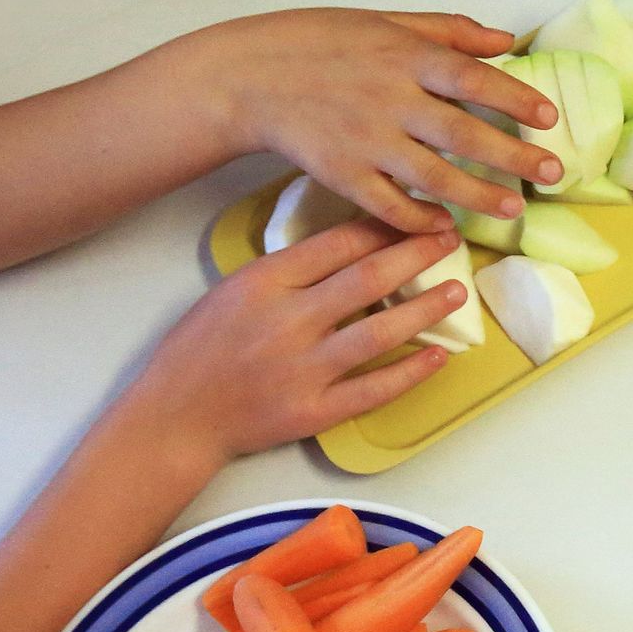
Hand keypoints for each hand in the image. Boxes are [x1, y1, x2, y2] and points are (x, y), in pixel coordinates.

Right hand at [105, 219, 466, 469]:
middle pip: (367, 279)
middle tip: (450, 240)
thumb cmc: (202, 349)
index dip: (385, 227)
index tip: (416, 215)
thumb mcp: (234, 290)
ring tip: (456, 292)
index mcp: (264, 282)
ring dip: (425, 309)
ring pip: (379, 332)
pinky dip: (411, 371)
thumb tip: (351, 246)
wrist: (176, 416)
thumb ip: (288, 271)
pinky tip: (439, 354)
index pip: (337, 244)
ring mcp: (304, 369)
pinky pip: (376, 388)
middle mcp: (287, 322)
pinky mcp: (316, 410)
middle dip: (416, 255)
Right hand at [187, 10, 562, 231]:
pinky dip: (420, 219)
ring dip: (478, 196)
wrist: (248, 76)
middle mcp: (389, 100)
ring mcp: (366, 141)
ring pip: (434, 177)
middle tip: (552, 174)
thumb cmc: (319, 44)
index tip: (549, 118)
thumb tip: (506, 41)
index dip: (515, 99)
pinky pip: (390, 206)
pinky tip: (447, 226)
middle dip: (513, 157)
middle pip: (463, 135)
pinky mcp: (343, 175)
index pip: (472, 79)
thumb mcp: (384, 23)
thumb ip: (449, 32)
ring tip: (513, 208)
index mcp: (403, 57)